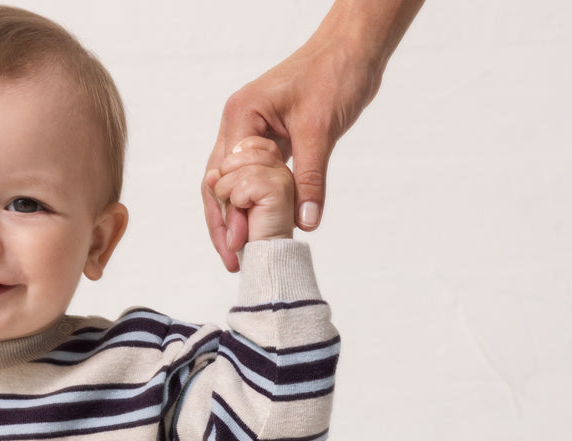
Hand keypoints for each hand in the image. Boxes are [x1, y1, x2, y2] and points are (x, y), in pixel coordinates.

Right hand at [203, 31, 381, 268]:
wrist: (354, 48)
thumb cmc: (335, 72)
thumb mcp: (321, 130)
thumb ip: (310, 179)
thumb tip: (305, 223)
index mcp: (242, 115)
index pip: (225, 175)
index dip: (229, 214)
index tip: (239, 246)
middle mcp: (238, 123)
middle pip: (217, 184)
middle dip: (222, 224)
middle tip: (233, 261)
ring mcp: (250, 132)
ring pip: (232, 184)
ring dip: (234, 217)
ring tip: (239, 254)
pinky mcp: (268, 140)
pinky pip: (253, 178)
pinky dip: (253, 203)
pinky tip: (257, 229)